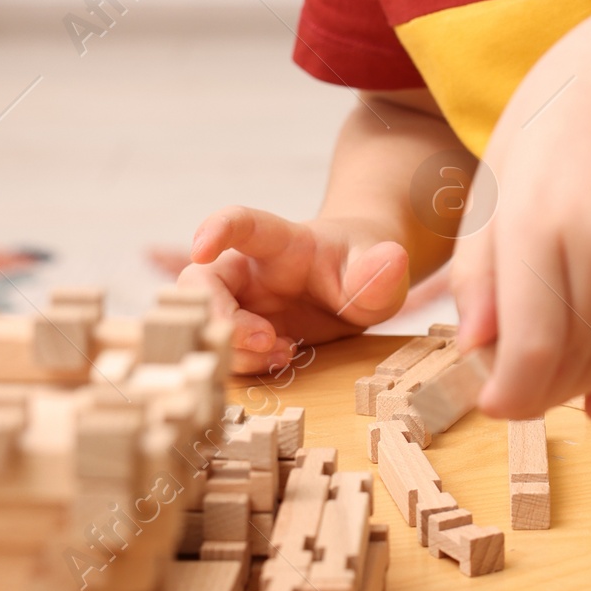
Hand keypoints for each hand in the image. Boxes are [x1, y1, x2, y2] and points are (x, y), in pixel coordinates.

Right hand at [181, 206, 409, 377]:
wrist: (364, 281)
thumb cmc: (367, 263)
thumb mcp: (382, 266)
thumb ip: (380, 269)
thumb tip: (390, 262)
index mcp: (280, 242)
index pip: (241, 224)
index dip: (216, 231)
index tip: (200, 247)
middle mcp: (250, 270)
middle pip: (204, 282)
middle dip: (219, 316)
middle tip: (265, 339)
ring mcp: (243, 303)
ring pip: (207, 323)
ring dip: (235, 349)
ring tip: (285, 354)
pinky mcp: (243, 333)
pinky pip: (225, 351)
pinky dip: (243, 365)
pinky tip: (282, 361)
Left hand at [452, 15, 590, 419]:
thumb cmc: (561, 114)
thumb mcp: (497, 181)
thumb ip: (481, 271)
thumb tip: (475, 350)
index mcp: (542, 222)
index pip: (531, 350)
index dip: (508, 396)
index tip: (489, 402)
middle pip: (572, 365)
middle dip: (534, 392)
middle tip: (506, 386)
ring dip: (575, 387)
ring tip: (545, 376)